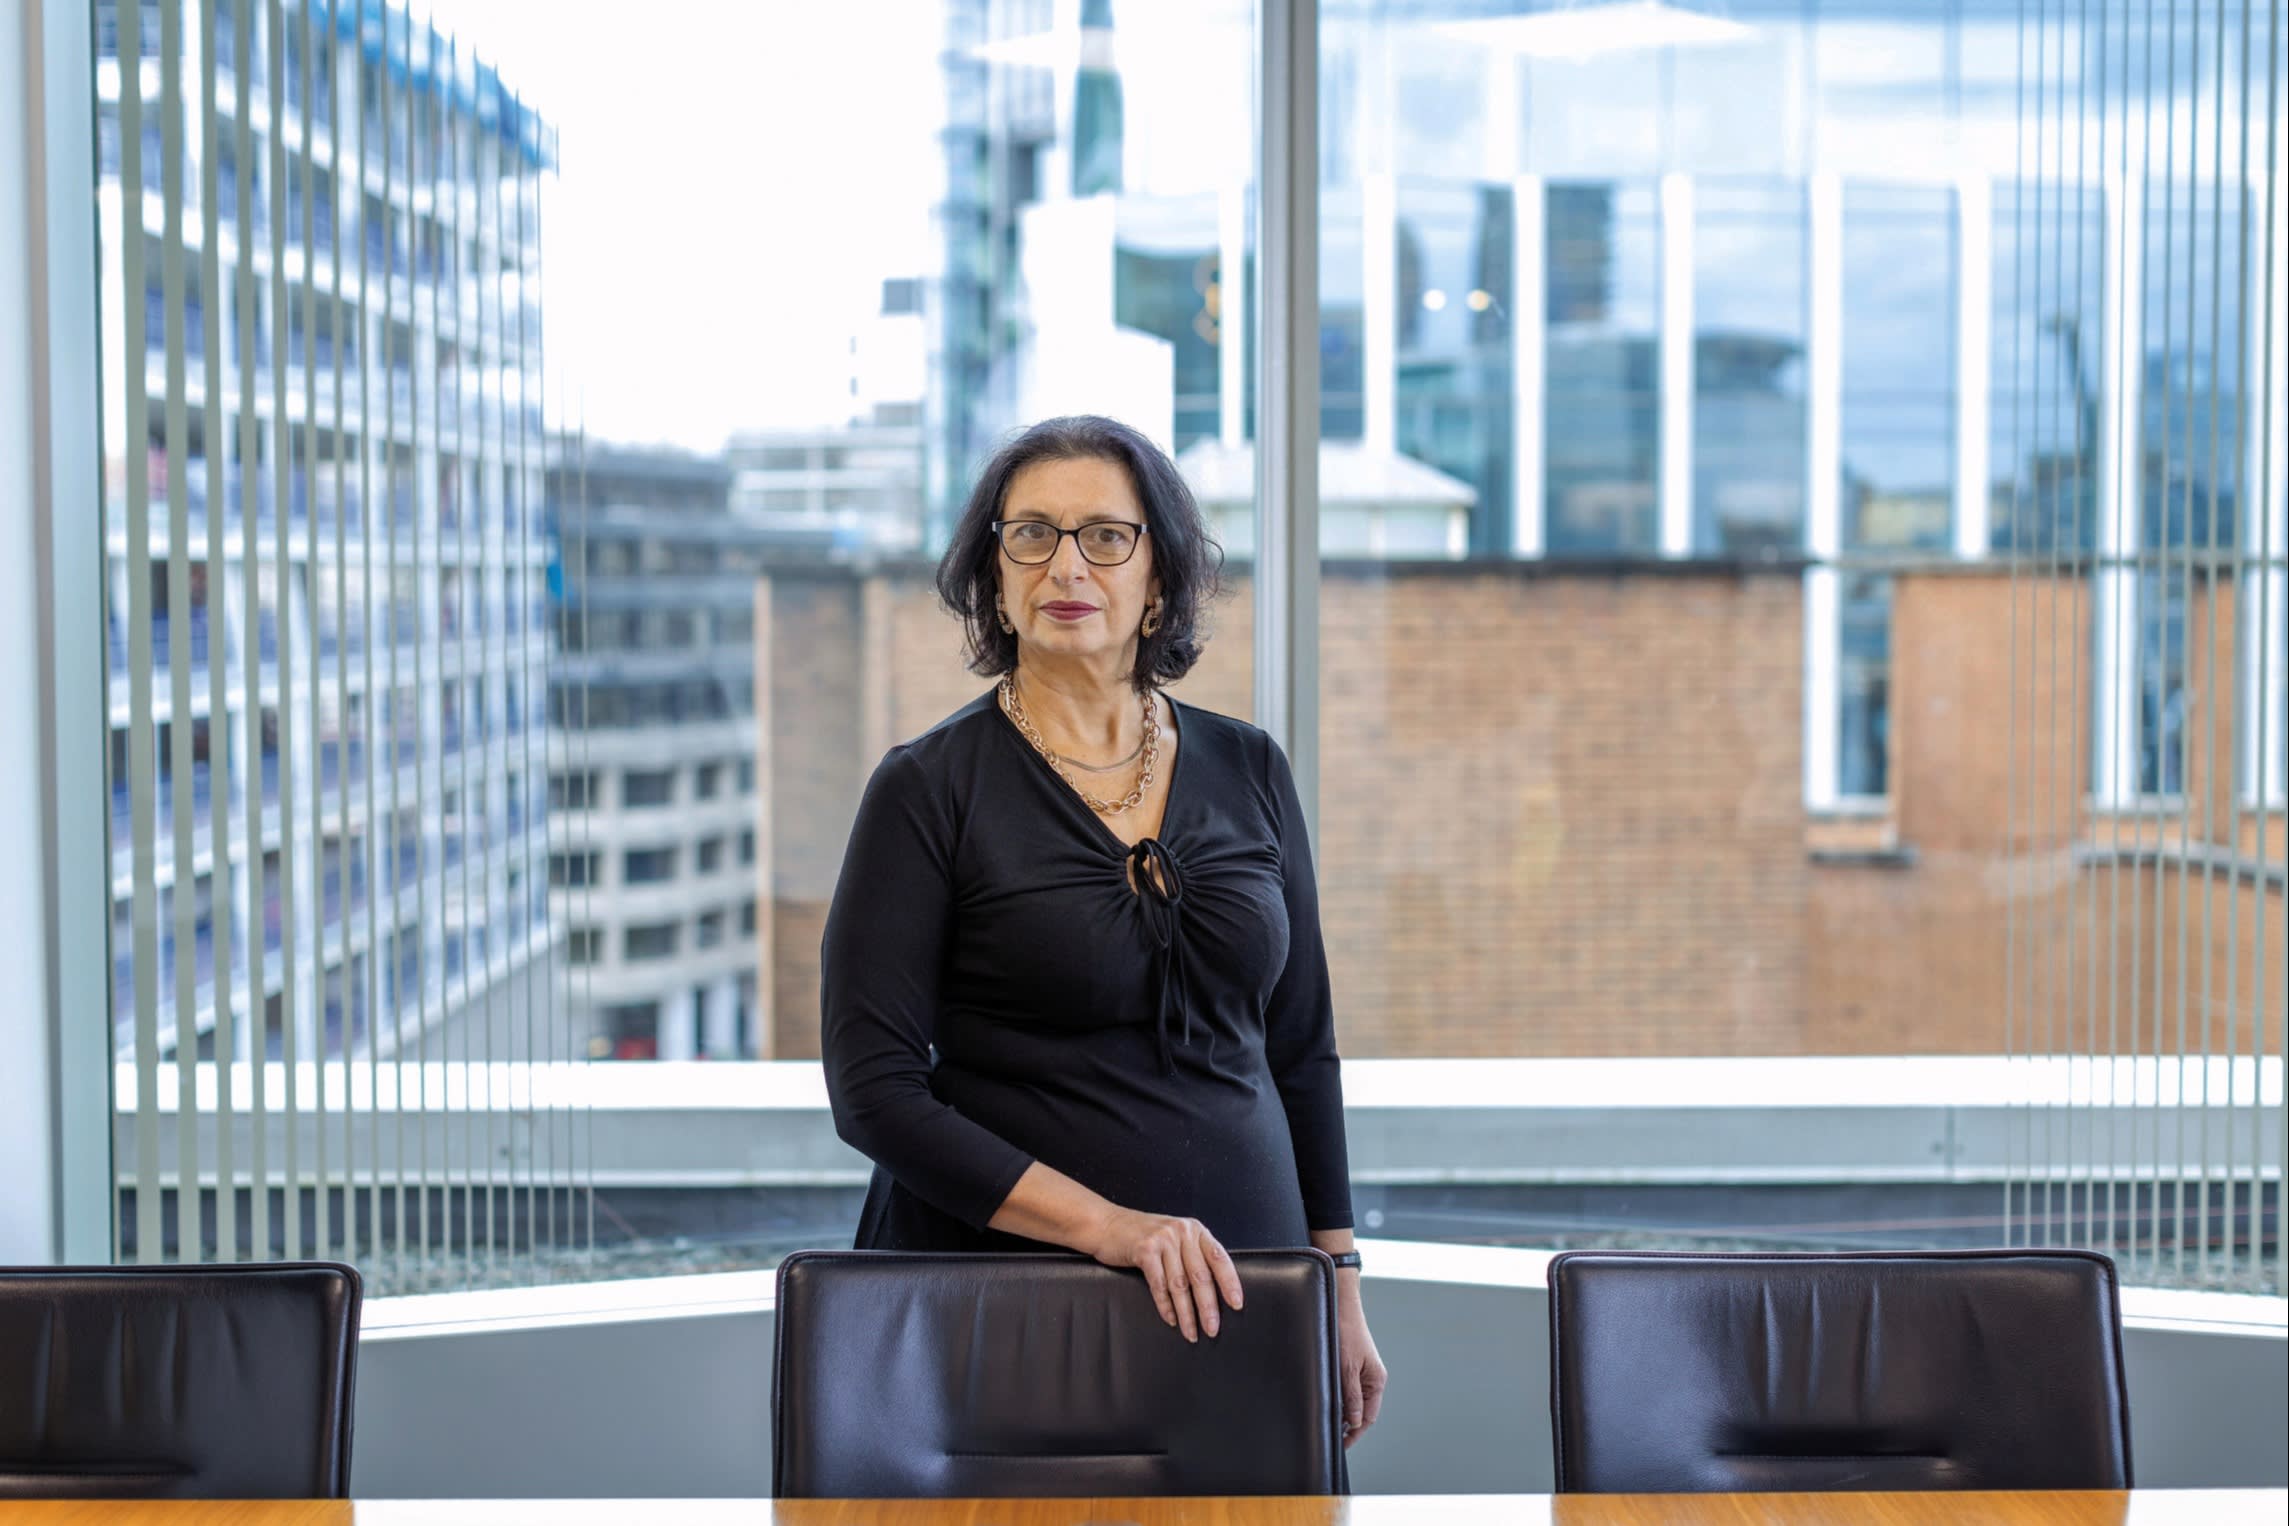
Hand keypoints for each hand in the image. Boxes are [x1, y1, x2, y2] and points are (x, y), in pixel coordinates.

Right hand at [1087, 1207, 1243, 1341]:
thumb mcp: (1175, 1238)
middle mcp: (1182, 1232)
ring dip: (1187, 1313)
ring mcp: (1163, 1240)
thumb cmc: (1144, 1235)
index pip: (1219, 1258)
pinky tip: (1171, 1319)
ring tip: (1191, 1332)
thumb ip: (1193, 1255)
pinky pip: (1159, 1285)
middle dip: (1208, 1307)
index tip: (1237, 1304)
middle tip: (1212, 1329)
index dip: (1230, 1283)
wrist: (1107, 1224)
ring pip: (1180, 1284)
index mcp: (1195, 1230)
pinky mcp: (1144, 1250)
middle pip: (1200, 1276)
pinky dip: (1165, 1306)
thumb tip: (1214, 1290)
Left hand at [1337, 1289, 1386, 1447]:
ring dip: (1344, 1410)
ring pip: (1354, 1400)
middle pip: (1363, 1411)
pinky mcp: (1353, 1366)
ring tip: (1329, 1420)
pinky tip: (1330, 1400)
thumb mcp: (1347, 1368)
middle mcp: (1372, 1379)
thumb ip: (1351, 1396)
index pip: (1369, 1417)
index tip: (1343, 1443)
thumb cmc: (1347, 1333)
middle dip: (1349, 1424)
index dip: (1355, 1432)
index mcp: (1376, 1381)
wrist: (1341, 1307)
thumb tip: (1355, 1422)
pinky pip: (1349, 1389)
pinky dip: (1341, 1397)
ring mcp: (1363, 1372)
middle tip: (1332, 1435)